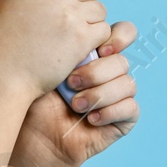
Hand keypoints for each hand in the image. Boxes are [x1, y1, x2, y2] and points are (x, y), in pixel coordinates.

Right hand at [0, 0, 112, 102]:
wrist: (2, 75)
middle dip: (83, 2)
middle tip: (67, 19)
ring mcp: (70, 14)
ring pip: (99, 9)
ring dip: (89, 21)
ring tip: (71, 34)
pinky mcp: (81, 37)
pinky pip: (102, 30)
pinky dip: (94, 39)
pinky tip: (77, 45)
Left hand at [15, 20, 138, 166]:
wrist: (35, 137)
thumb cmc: (36, 100)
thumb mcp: (48, 68)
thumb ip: (68, 47)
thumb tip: (82, 29)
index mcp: (95, 54)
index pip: (123, 33)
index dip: (118, 37)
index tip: (99, 48)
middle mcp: (109, 72)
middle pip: (121, 61)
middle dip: (96, 72)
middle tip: (70, 83)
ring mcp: (118, 95)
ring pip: (127, 84)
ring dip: (99, 94)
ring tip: (75, 105)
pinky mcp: (124, 118)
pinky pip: (131, 108)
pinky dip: (110, 112)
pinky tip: (90, 119)